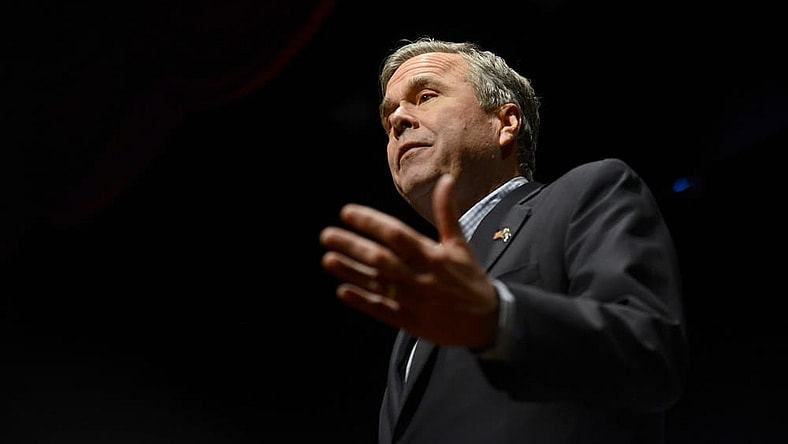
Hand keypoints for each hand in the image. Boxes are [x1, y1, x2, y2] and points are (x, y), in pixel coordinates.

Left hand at [319, 175, 498, 347]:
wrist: (487, 321)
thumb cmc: (470, 279)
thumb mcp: (460, 244)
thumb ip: (447, 213)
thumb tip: (446, 180)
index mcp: (432, 254)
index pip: (396, 233)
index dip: (370, 222)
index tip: (347, 213)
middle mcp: (420, 276)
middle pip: (380, 258)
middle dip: (352, 245)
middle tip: (327, 235)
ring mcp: (413, 300)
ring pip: (376, 283)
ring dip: (350, 271)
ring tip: (328, 259)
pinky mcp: (409, 321)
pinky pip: (381, 309)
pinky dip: (361, 300)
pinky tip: (342, 291)